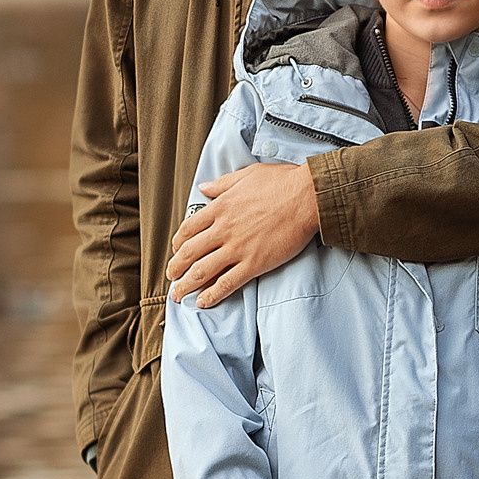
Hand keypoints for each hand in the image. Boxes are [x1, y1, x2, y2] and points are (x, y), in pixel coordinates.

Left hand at [165, 161, 320, 307]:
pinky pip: (227, 283)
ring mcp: (238, 248)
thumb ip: (222, 184)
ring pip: (202, 271)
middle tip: (171, 277)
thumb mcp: (246, 175)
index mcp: (220, 208)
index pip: (188, 229)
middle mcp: (223, 229)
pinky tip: (203, 302)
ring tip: (179, 295)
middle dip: (176, 268)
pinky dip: (212, 294)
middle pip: (189, 253)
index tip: (176, 251)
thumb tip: (204, 188)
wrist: (307, 197)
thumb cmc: (281, 183)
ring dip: (186, 285)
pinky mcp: (254, 263)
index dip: (178, 243)